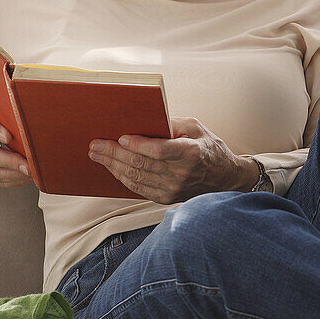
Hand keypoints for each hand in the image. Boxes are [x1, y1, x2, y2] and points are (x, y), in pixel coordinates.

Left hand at [88, 117, 258, 203]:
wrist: (224, 178)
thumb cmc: (209, 148)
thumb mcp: (196, 127)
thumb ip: (171, 124)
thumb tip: (143, 120)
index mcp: (191, 153)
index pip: (160, 151)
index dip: (139, 145)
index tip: (122, 137)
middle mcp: (181, 173)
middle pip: (141, 164)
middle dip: (115, 153)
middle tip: (96, 145)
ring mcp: (173, 188)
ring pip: (136, 177)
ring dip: (113, 165)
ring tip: (97, 155)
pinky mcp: (166, 198)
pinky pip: (138, 188)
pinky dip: (122, 177)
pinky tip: (112, 167)